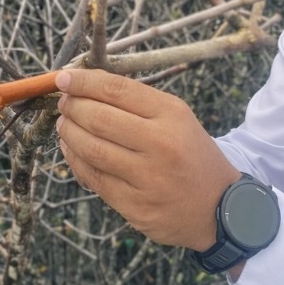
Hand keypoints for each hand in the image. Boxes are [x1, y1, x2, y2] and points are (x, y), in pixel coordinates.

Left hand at [55, 69, 240, 250]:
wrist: (220, 206)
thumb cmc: (190, 154)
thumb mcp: (177, 118)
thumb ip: (136, 102)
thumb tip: (85, 85)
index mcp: (171, 115)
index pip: (117, 90)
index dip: (84, 82)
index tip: (63, 78)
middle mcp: (160, 144)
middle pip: (99, 118)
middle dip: (72, 107)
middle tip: (63, 103)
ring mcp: (147, 178)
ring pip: (91, 149)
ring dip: (69, 133)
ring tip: (64, 124)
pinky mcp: (135, 206)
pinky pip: (94, 178)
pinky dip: (75, 160)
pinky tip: (72, 150)